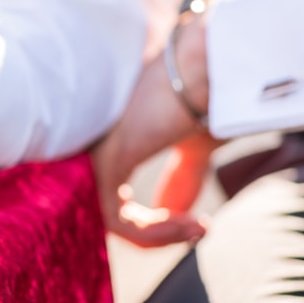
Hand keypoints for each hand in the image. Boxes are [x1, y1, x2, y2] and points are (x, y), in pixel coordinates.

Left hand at [90, 12, 210, 246]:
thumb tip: (179, 214)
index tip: (197, 224)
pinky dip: (154, 234)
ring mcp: (96, 155)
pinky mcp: (107, 163)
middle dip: (155, 234)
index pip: (110, 201)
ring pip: (110, 220)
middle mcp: (95, 149)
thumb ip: (182, 177)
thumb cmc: (205, 95)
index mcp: (111, 144)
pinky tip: (192, 224)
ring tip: (198, 227)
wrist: (208, 67)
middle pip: (107, 213)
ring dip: (159, 236)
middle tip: (197, 229)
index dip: (151, 225)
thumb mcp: (195, 146)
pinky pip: (116, 220)